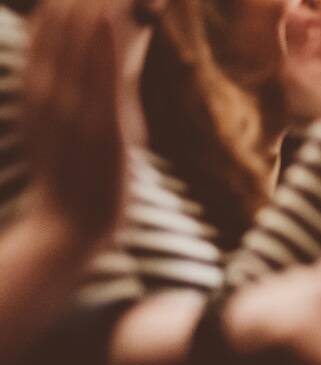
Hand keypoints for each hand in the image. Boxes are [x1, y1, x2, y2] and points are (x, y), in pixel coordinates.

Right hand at [24, 0, 134, 233]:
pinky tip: (109, 12)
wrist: (70, 225)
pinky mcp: (100, 126)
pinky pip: (100, 76)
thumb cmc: (78, 172)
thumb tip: (119, 43)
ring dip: (94, 4)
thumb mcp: (77, 118)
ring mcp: (73, 107)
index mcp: (40, 86)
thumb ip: (94, 81)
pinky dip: (103, 41)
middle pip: (63, 23)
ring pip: (79, 41)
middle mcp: (50, 90)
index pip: (50, 24)